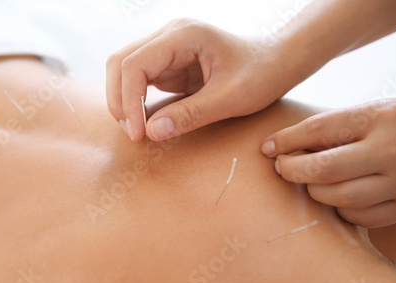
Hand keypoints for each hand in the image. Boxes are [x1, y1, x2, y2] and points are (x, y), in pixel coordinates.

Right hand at [106, 18, 289, 141]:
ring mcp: (167, 47)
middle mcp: (169, 35)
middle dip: (119, 99)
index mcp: (183, 35)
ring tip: (136, 130)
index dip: (129, 100)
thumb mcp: (231, 98)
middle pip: (120, 63)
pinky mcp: (169, 63)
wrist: (277, 62)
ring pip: (125, 70)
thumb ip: (191, 115)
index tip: (138, 133)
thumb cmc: (261, 74)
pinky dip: (135, 101)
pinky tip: (144, 121)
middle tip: (133, 133)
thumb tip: (151, 132)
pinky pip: (139, 80)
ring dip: (123, 100)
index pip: (135, 64)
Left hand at [261, 99, 395, 227]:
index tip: (267, 148)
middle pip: (325, 169)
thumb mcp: (373, 112)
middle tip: (282, 167)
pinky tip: (338, 197)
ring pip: (340, 197)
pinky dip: (341, 209)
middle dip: (293, 170)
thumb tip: (283, 146)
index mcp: (379, 117)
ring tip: (309, 181)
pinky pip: (361, 217)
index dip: (286, 141)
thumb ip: (337, 128)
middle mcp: (391, 150)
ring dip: (315, 192)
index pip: (319, 130)